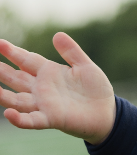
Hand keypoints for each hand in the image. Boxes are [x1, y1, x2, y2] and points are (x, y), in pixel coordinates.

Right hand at [0, 32, 115, 142]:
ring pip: (17, 99)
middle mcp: (41, 89)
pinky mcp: (52, 118)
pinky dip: (20, 119)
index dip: (12, 51)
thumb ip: (72, 51)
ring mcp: (44, 104)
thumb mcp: (85, 66)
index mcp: (48, 73)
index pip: (25, 60)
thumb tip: (58, 35)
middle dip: (0, 70)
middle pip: (15, 78)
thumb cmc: (96, 90)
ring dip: (2, 94)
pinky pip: (32, 120)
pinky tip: (8, 114)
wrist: (108, 113)